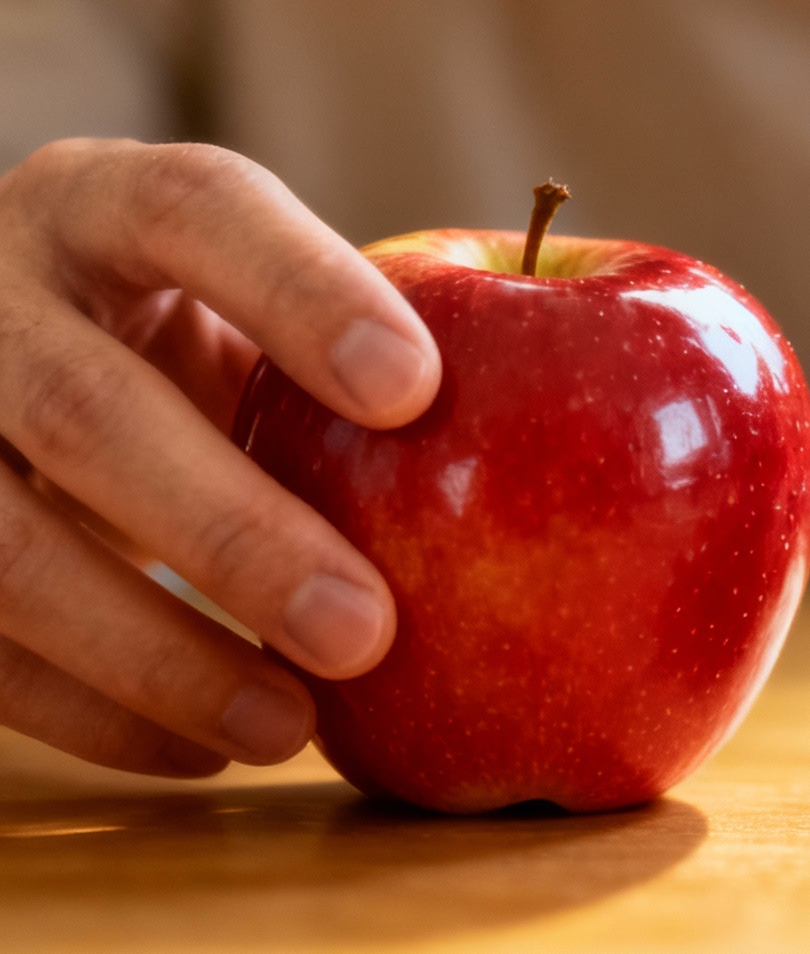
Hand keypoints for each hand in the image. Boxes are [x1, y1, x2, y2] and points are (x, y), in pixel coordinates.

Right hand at [0, 139, 438, 774]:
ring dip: (154, 653)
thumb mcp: (232, 309)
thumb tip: (581, 444)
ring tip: (293, 725)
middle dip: (233, 530)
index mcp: (95, 203)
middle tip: (372, 630)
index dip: (303, 293)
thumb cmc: (166, 338)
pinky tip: (203, 750)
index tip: (419, 389)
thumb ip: (345, 352)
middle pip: (85, 405)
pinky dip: (92, 711)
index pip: (195, 208)